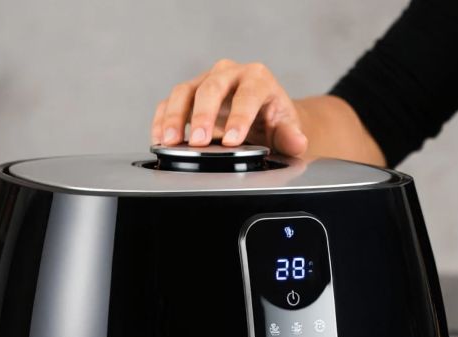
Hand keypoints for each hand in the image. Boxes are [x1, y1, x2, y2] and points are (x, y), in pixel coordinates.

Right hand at [151, 59, 308, 156]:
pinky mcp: (188, 94)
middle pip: (211, 87)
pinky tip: (159, 139)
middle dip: (202, 115)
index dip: (239, 117)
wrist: (263, 117)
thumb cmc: (274, 120)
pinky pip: (169, 102)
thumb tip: (297, 142)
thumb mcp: (287, 129)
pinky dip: (162, 120)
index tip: (232, 141)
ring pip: (185, 91)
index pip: (247, 94)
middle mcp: (229, 73)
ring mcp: (205, 81)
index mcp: (257, 78)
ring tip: (169, 141)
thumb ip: (291, 135)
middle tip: (198, 141)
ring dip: (174, 116)